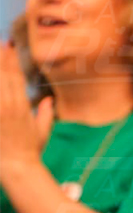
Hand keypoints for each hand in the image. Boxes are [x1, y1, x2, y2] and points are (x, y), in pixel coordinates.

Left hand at [0, 41, 53, 183]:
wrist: (18, 168)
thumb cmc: (31, 151)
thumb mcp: (42, 132)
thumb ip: (46, 114)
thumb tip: (49, 100)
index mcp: (23, 106)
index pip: (16, 77)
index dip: (11, 59)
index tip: (7, 45)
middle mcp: (9, 106)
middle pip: (3, 76)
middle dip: (0, 58)